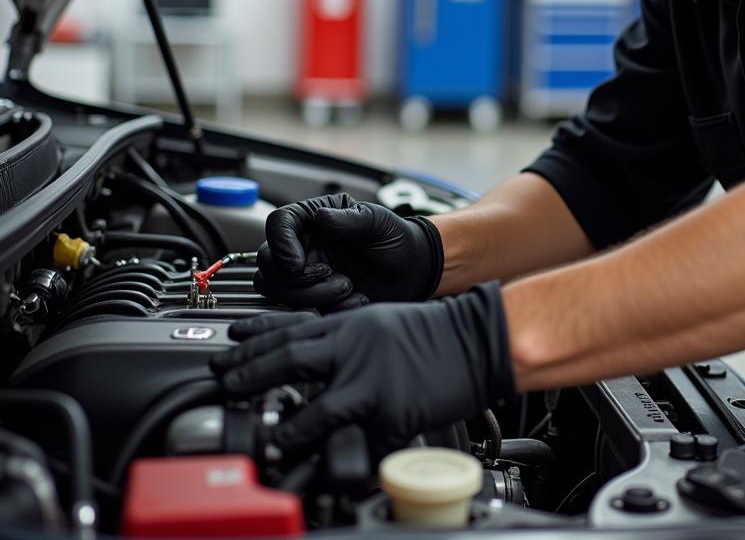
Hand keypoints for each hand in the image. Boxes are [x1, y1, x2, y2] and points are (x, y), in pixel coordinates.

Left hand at [210, 282, 513, 458]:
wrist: (476, 339)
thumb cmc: (433, 330)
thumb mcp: (380, 321)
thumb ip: (345, 338)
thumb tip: (312, 356)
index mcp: (351, 323)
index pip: (290, 330)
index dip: (252, 341)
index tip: (227, 351)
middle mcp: (354, 348)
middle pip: (289, 360)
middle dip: (249, 373)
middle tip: (225, 384)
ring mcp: (371, 382)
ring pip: (316, 410)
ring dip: (287, 431)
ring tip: (270, 442)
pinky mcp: (391, 413)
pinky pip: (356, 441)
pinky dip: (336, 457)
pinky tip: (319, 467)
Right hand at [254, 193, 443, 308]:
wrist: (411, 270)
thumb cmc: (393, 238)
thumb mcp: (377, 222)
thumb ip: (349, 219)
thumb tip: (320, 217)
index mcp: (313, 219)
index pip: (277, 223)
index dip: (281, 244)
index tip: (298, 263)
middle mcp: (303, 246)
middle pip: (267, 262)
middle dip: (296, 277)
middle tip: (330, 274)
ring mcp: (304, 274)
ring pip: (276, 290)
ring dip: (310, 295)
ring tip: (347, 287)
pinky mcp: (312, 299)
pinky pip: (299, 312)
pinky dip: (327, 310)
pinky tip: (355, 300)